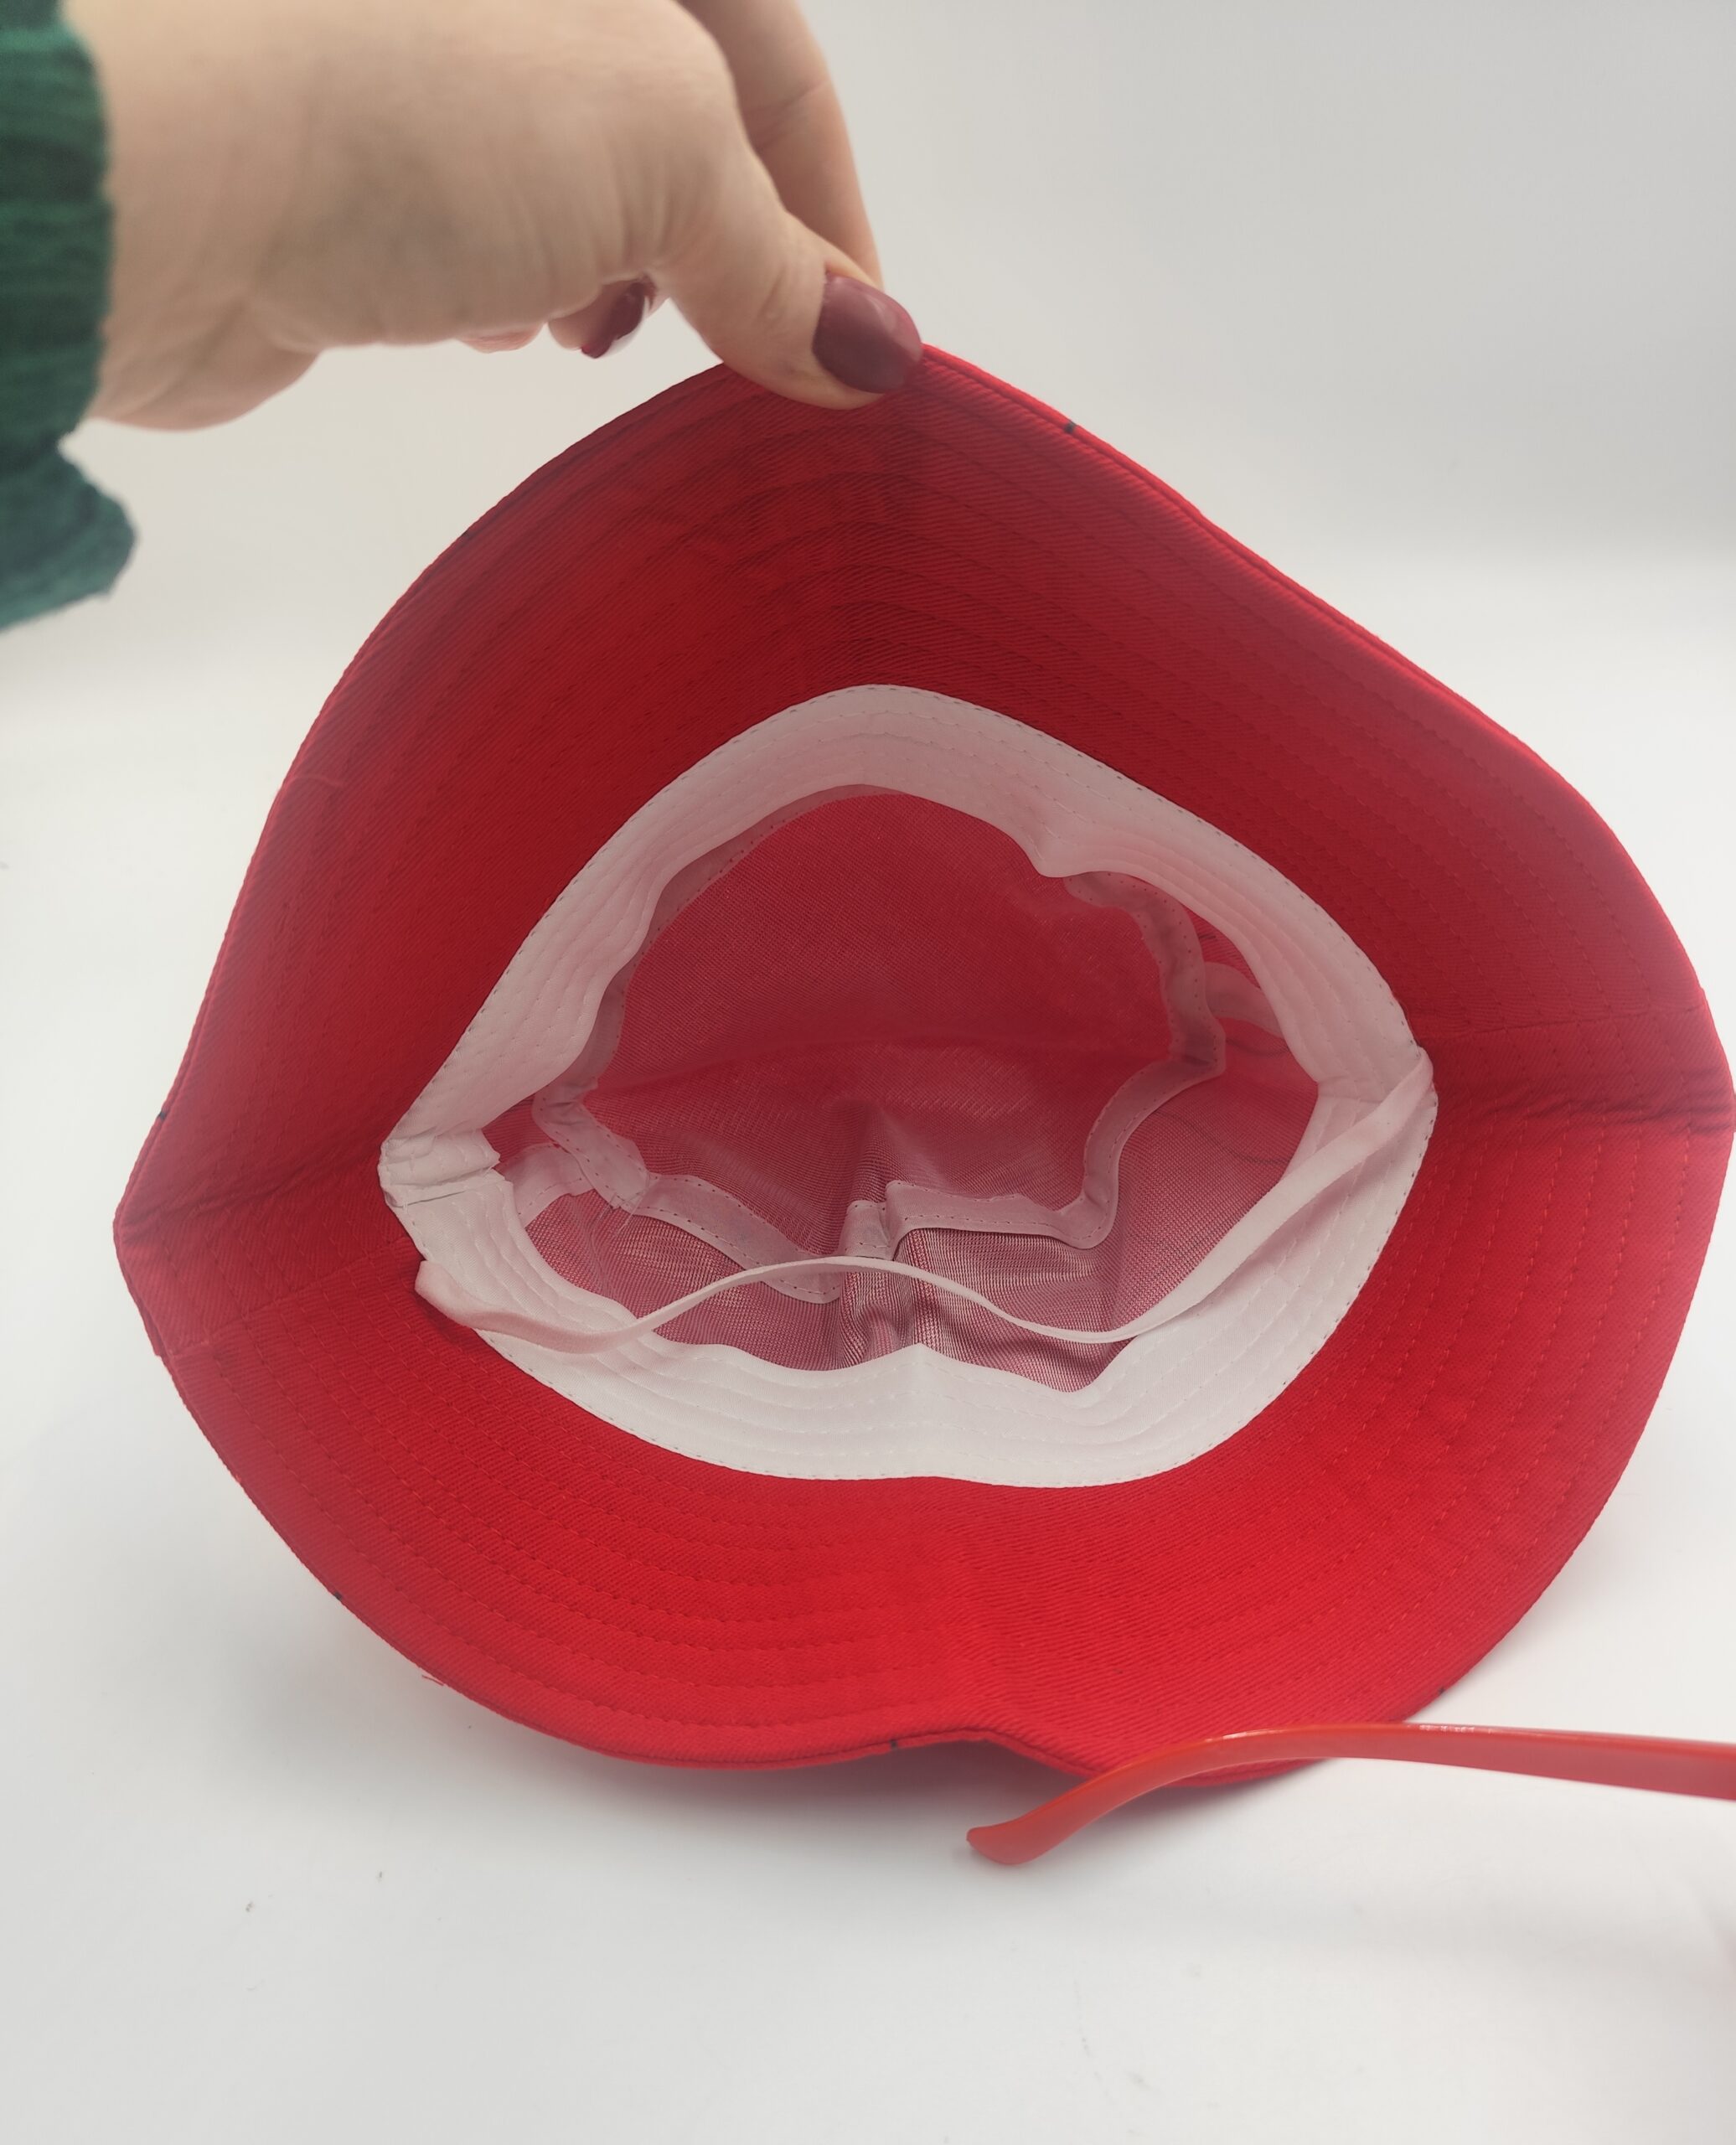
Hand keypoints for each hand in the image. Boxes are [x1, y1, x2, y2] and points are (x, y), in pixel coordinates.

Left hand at [67, 0, 920, 428]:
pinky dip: (505, 279)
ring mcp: (418, 55)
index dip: (832, 204)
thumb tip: (865, 348)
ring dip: (607, 268)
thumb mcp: (657, 150)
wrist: (149, 168)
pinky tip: (486, 327)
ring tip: (586, 331)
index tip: (855, 343)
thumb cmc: (420, 103)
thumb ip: (775, 254)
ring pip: (572, 169)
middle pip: (676, 110)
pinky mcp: (339, 145)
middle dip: (713, 242)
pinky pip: (470, 213)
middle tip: (729, 348)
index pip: (775, 54)